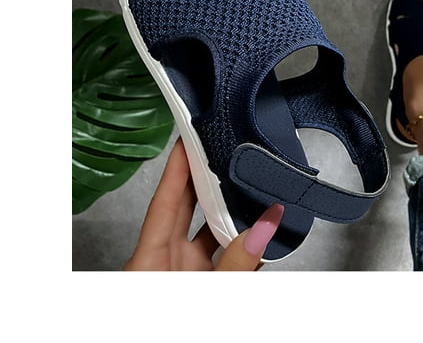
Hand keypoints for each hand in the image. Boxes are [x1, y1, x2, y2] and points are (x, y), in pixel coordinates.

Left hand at [124, 138, 283, 270]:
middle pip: (184, 208)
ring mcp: (182, 273)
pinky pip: (219, 255)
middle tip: (221, 150)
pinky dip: (238, 243)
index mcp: (149, 263)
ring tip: (249, 189)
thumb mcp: (207, 292)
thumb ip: (235, 264)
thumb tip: (263, 228)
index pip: (164, 202)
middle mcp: (164, 263)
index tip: (187, 139)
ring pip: (205, 231)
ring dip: (228, 213)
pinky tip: (258, 234)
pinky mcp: (200, 283)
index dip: (176, 168)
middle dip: (205, 179)